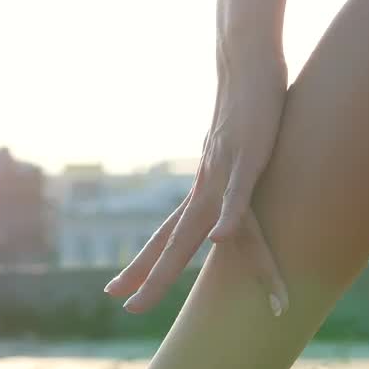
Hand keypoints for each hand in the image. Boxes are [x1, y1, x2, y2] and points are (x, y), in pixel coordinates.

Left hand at [103, 47, 289, 315]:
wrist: (245, 62)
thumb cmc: (248, 106)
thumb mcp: (238, 152)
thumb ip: (233, 177)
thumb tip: (232, 191)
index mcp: (201, 187)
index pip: (166, 235)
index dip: (144, 264)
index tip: (120, 293)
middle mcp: (204, 184)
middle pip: (171, 241)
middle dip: (149, 276)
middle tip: (121, 307)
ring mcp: (223, 172)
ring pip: (195, 226)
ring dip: (175, 261)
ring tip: (154, 291)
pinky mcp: (248, 155)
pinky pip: (237, 193)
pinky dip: (228, 217)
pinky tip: (219, 241)